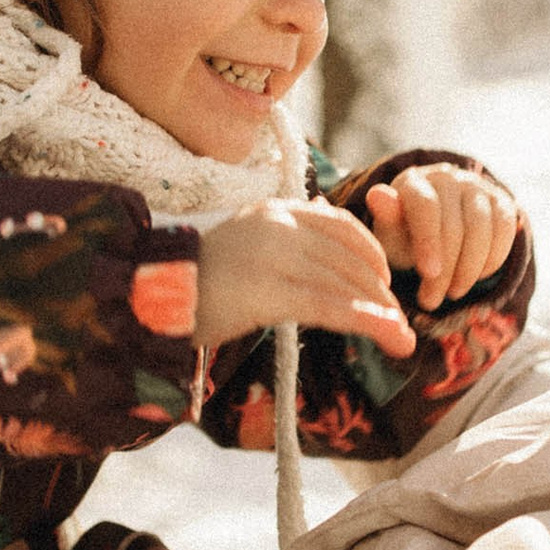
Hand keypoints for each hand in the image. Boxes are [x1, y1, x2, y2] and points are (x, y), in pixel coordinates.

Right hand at [193, 199, 417, 356]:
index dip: (371, 253)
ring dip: (381, 313)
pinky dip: (365, 321)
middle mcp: (277, 226)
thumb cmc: (194, 282)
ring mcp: (273, 256)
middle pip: (349, 258)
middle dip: (381, 293)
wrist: (147, 297)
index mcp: (273, 211)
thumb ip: (284, 241)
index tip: (384, 281)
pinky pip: (329, 306)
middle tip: (399, 323)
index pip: (341, 224)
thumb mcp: (244, 246)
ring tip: (402, 339)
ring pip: (345, 283)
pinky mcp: (267, 291)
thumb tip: (324, 241)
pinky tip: (387, 335)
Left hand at [365, 164, 520, 310]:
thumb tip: (377, 195)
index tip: (428, 274)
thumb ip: (386, 219)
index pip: (427, 206)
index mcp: (414, 180)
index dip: (429, 241)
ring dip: (469, 270)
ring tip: (452, 293)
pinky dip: (492, 260)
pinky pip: (505, 231)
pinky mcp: (501, 200)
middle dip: (445, 270)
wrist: (433, 229)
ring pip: (482, 230)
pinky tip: (475, 277)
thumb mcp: (389, 234)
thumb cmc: (404, 235)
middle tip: (431, 300)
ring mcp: (477, 186)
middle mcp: (448, 177)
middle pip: (455, 225)